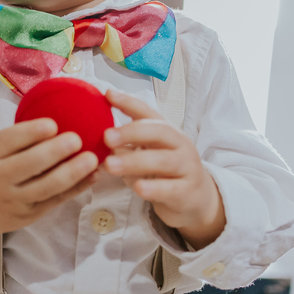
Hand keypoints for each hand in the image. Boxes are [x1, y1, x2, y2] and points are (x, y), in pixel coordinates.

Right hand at [0, 119, 98, 261]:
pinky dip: (77, 188)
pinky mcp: (30, 214)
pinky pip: (57, 200)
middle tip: (76, 139)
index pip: (8, 141)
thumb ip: (16, 141)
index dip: (30, 132)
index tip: (52, 124)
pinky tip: (92, 176)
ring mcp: (15, 199)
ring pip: (47, 186)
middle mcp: (0, 178)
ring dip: (72, 172)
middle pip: (29, 165)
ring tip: (92, 159)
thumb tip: (56, 120)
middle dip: (55, 151)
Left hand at [102, 89, 225, 249]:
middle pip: (159, 132)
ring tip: (111, 165)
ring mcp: (187, 168)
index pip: (148, 112)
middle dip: (131, 132)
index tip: (108, 94)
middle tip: (106, 137)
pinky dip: (154, 188)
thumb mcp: (147, 153)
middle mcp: (180, 145)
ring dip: (135, 161)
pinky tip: (138, 188)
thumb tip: (97, 137)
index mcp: (167, 132)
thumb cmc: (164, 172)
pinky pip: (171, 189)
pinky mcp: (187, 192)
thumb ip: (126, 144)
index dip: (128, 102)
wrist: (196, 199)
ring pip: (164, 161)